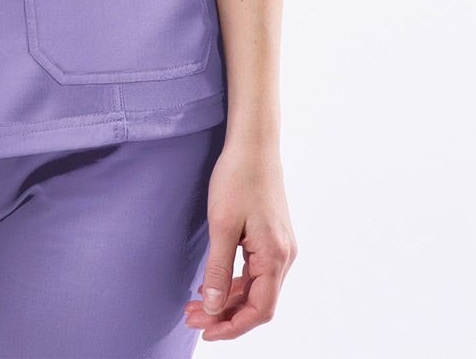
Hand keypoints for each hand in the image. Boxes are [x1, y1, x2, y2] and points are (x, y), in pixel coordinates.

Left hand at [183, 139, 297, 340]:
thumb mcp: (222, 225)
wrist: (254, 144)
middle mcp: (284, 256)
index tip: (206, 332)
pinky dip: (234, 282)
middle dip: (225, 314)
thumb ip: (218, 269)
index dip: (233, 326)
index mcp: (275, 256)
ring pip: (255, 288)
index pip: (260, 310)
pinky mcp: (272, 238)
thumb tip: (212, 307)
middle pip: (258, 302)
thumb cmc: (238, 178)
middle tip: (191, 317)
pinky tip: (211, 283)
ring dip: (227, 299)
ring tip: (195, 305)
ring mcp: (280, 247)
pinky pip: (255, 271)